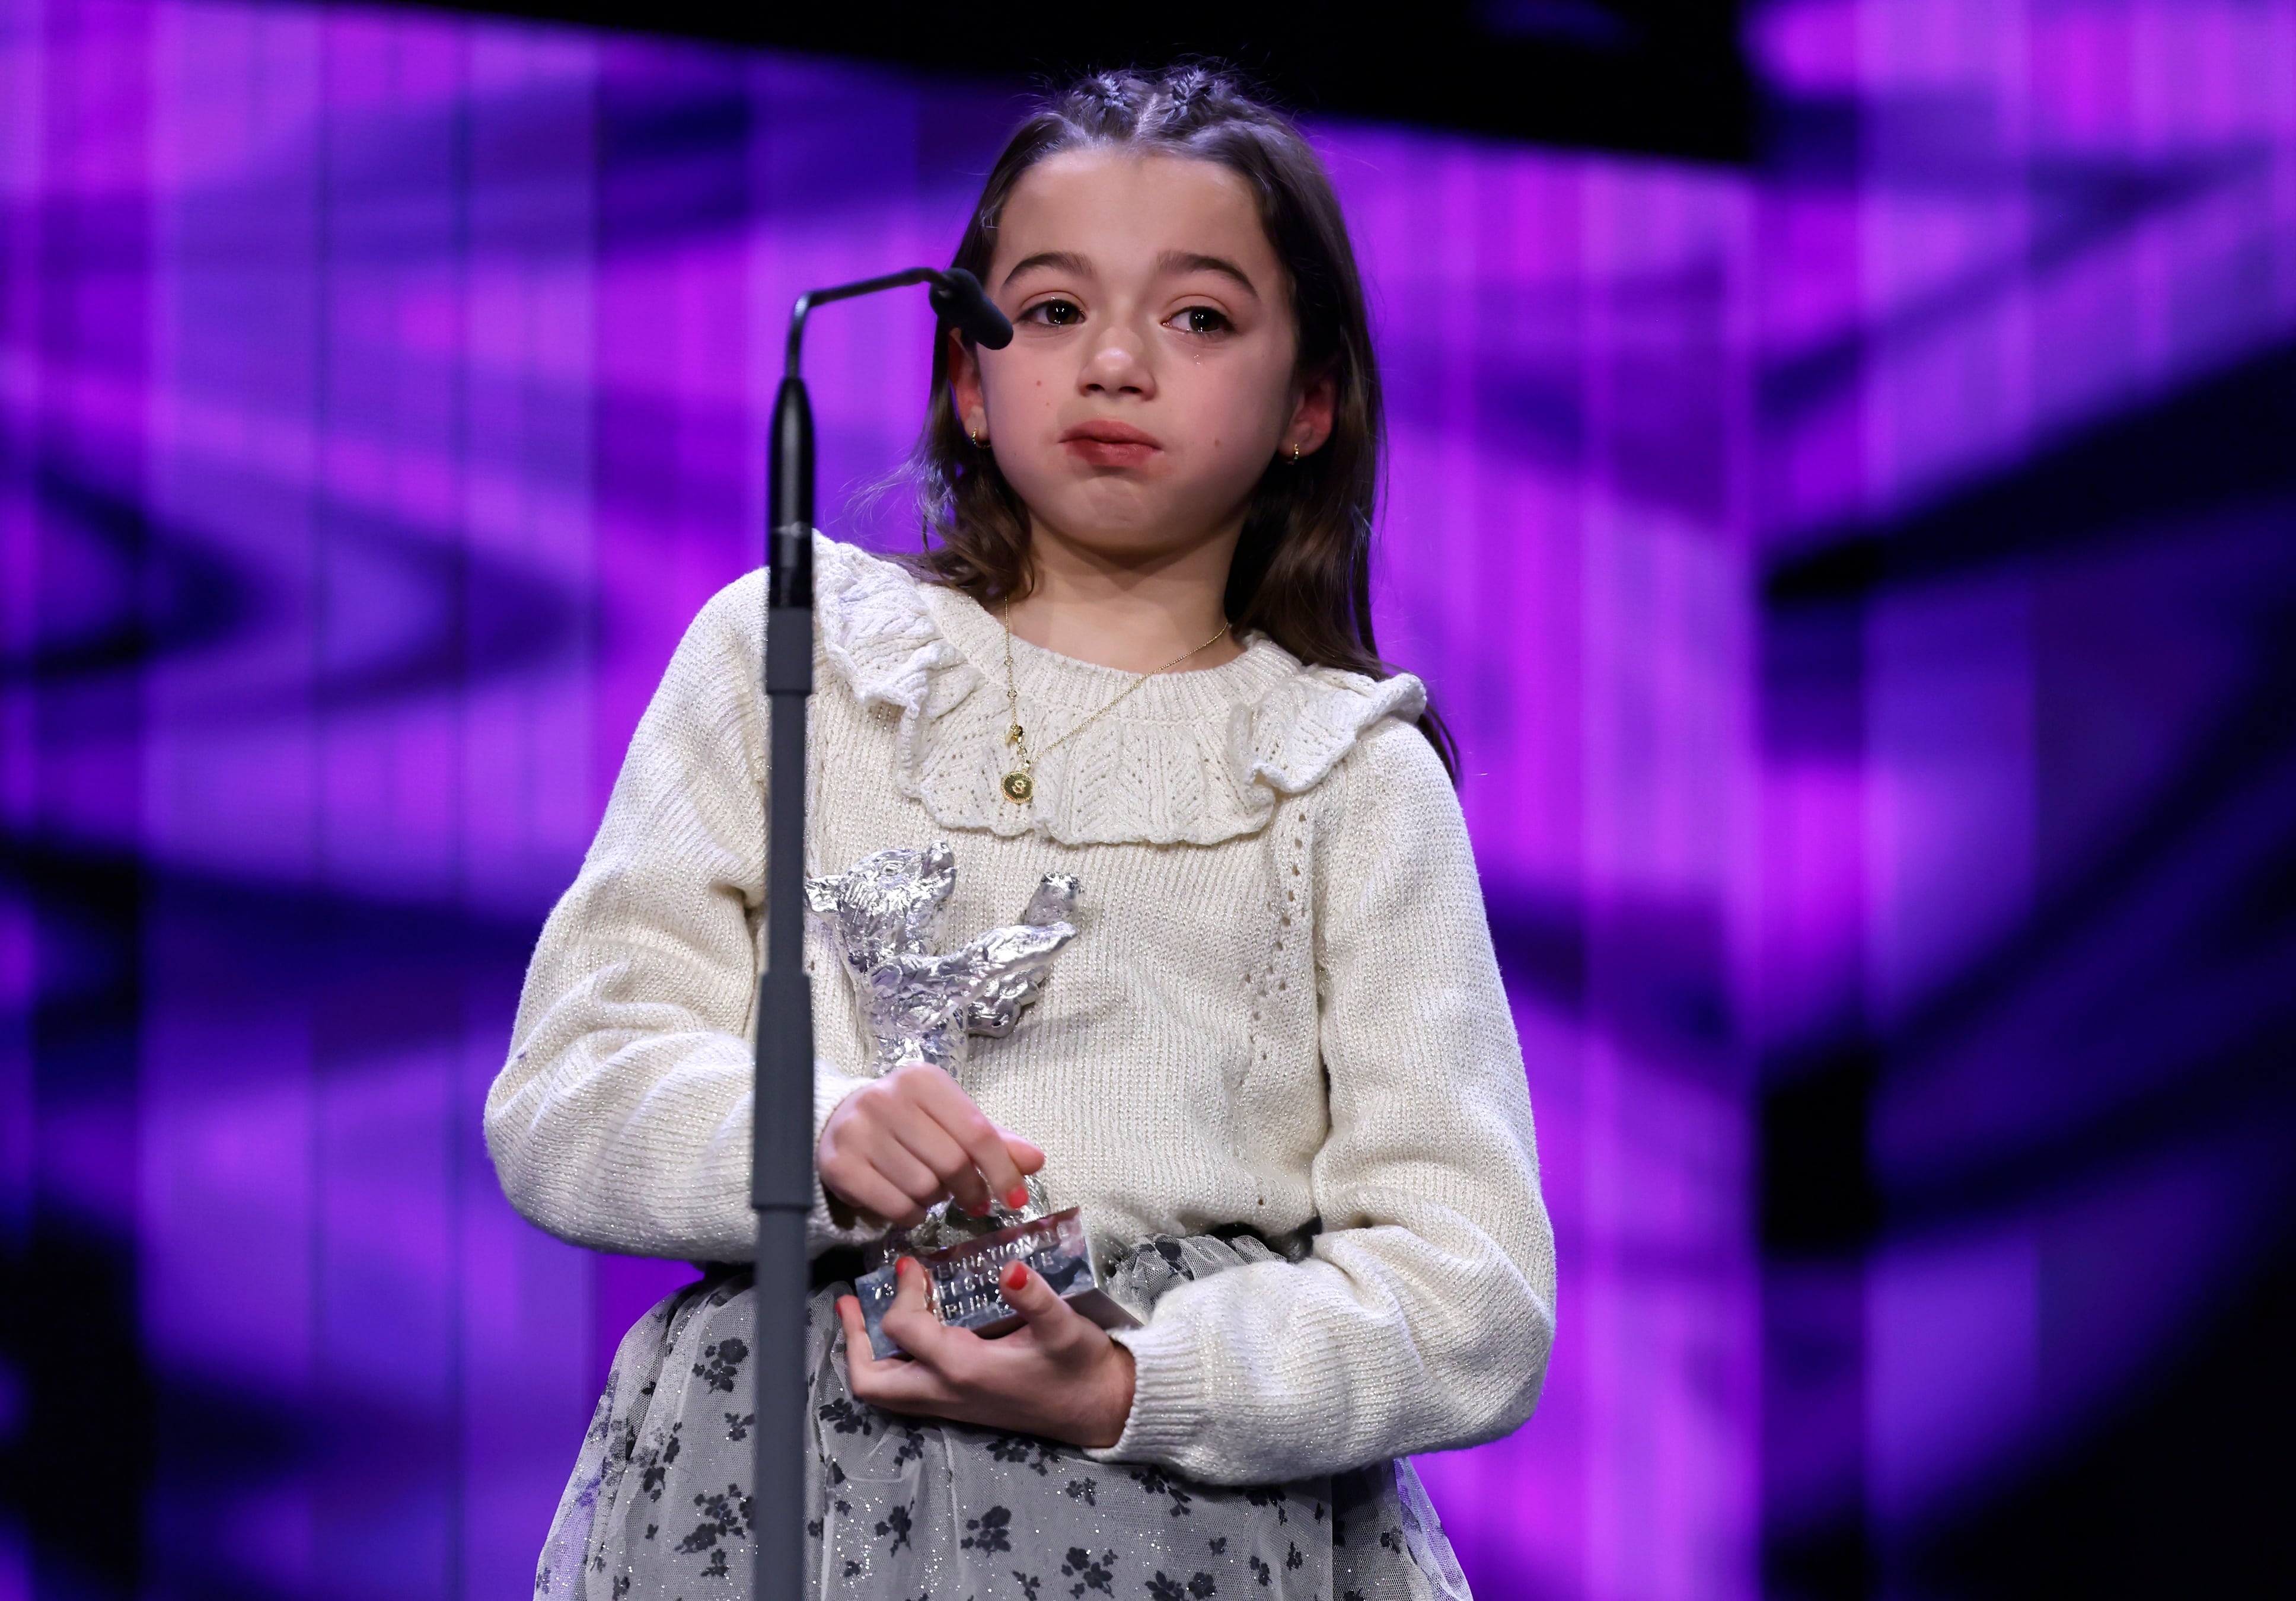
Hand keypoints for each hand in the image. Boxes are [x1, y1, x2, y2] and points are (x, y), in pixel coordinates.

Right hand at [816, 1061, 1044, 1226]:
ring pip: (923, 1187)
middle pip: (952, 1162)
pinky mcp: (840, 1165)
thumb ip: (993, 1140)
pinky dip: (912, 1216)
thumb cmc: (907, 1120)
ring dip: (937, 1200)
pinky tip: (911, 1205)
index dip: (1003, 1171)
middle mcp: (887, 1099)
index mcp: (923, 1081)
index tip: (1016, 1199)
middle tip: (974, 1201)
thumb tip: (1036, 1160)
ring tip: (932, 1190)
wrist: (839, 1120)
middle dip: (971, 1190)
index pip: (977, 1131)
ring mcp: (859, 1131)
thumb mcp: (950, 1119)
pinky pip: (894, 1207)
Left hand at [837, 1258, 1136, 1448]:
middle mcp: (947, 1393)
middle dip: (854, 1340)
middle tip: (851, 1302)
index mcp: (964, 1369)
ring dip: (865, 1356)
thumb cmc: (1080, 1367)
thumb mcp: (1064, 1327)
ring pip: (883, 1393)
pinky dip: (889, 1365)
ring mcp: (950, 1404)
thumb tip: (1010, 1268)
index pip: (904, 1328)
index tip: (912, 1263)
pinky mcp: (959, 1406)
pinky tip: (903, 1336)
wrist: (1099, 1409)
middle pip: (872, 1381)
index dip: (901, 1291)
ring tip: (863, 1318)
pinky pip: (904, 1393)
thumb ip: (1035, 1297)